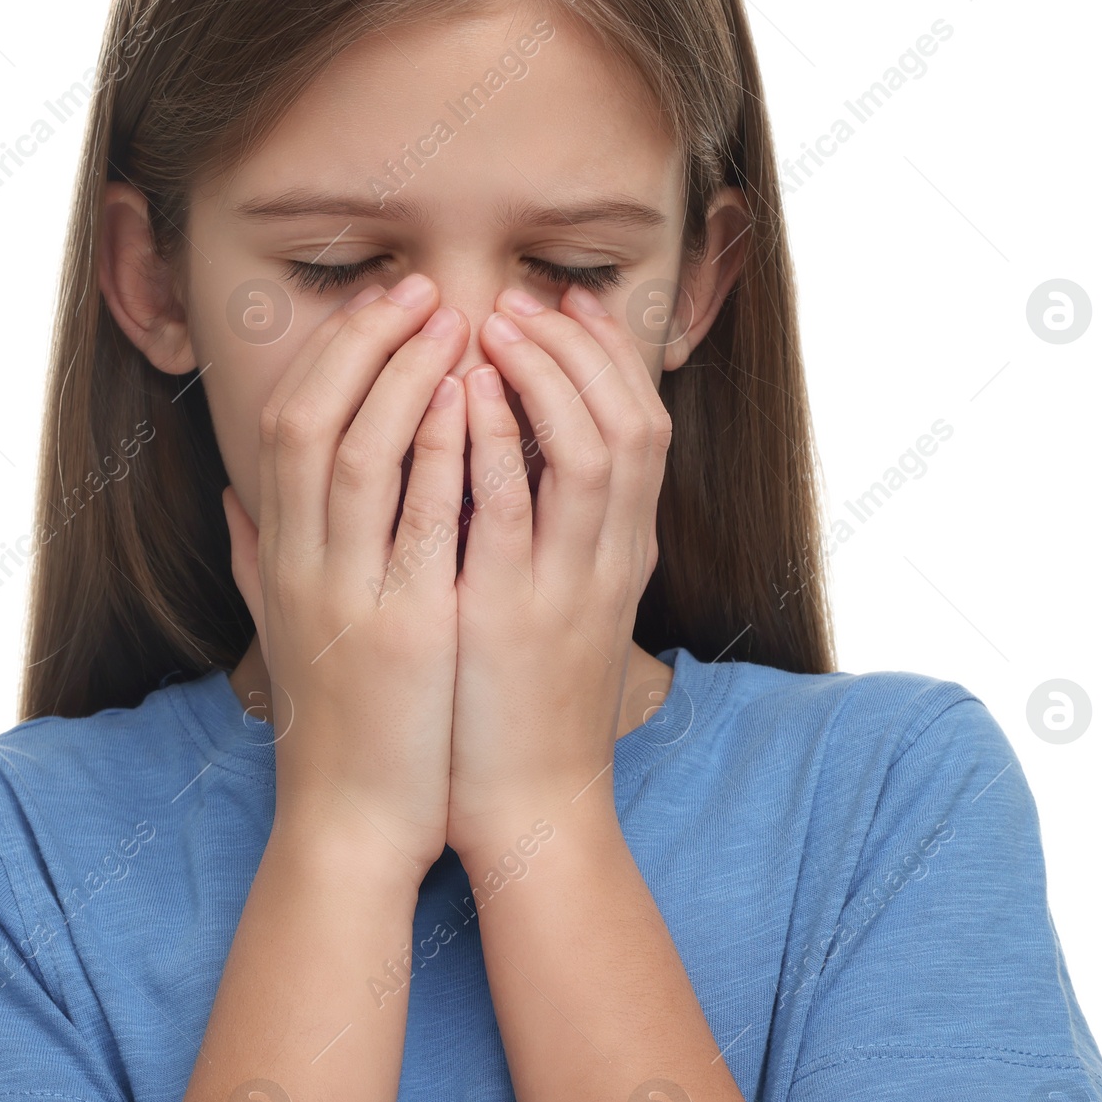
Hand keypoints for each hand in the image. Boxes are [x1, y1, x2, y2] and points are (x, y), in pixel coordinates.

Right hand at [223, 274, 469, 877]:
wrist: (351, 820)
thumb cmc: (331, 719)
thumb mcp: (278, 630)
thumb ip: (252, 557)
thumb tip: (231, 495)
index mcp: (281, 557)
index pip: (287, 425)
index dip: (333, 355)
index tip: (383, 307)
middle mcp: (303, 564)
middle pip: (315, 420)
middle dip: (368, 342)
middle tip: (424, 288)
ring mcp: (351, 594)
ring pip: (362, 454)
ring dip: (406, 375)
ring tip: (457, 318)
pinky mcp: (407, 630)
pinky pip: (421, 519)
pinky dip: (441, 450)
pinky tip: (472, 398)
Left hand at [445, 285, 669, 866]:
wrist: (530, 802)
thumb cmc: (526, 697)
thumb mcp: (558, 601)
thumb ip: (549, 528)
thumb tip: (513, 450)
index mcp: (623, 550)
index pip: (642, 423)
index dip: (607, 355)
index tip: (564, 303)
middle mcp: (615, 558)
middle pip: (632, 420)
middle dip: (582, 348)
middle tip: (525, 300)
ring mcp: (572, 586)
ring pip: (592, 449)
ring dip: (545, 375)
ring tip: (492, 325)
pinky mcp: (515, 616)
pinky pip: (514, 509)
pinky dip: (493, 441)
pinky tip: (459, 394)